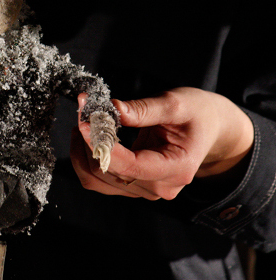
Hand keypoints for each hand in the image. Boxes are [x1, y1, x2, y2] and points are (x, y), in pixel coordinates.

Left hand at [71, 87, 254, 199]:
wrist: (210, 128)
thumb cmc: (198, 114)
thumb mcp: (177, 103)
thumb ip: (144, 109)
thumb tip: (112, 109)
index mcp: (176, 169)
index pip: (129, 166)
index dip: (101, 145)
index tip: (84, 122)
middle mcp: (159, 187)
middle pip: (108, 174)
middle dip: (88, 142)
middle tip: (82, 112)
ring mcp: (144, 189)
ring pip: (97, 179)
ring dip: (82, 152)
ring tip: (82, 123)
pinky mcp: (132, 185)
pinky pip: (99, 179)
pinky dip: (87, 158)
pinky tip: (86, 136)